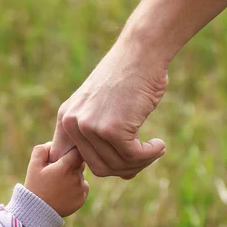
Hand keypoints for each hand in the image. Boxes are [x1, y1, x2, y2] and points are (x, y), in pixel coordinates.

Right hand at [25, 143, 88, 216]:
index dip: (73, 151)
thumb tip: (53, 144)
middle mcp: (76, 178)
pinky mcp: (82, 199)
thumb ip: (42, 150)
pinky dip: (76, 187)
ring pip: (82, 176)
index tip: (67, 153)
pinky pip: (83, 187)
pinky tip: (64, 191)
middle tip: (60, 169)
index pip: (78, 151)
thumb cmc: (35, 186)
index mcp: (65, 167)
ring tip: (60, 183)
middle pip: (81, 163)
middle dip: (73, 164)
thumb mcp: (33, 166)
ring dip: (74, 176)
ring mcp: (80, 189)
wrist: (38, 211)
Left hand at [49, 37, 167, 178]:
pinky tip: (159, 145)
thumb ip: (98, 138)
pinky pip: (133, 157)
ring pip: (117, 166)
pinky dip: (150, 155)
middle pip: (99, 168)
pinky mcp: (112, 130)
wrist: (141, 52)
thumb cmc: (128, 79)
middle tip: (144, 157)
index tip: (118, 164)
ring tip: (154, 150)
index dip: (93, 168)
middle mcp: (73, 124)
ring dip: (140, 162)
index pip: (71, 161)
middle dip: (125, 168)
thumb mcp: (102, 108)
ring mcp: (91, 127)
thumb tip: (115, 174)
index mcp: (66, 119)